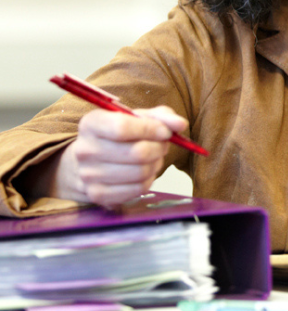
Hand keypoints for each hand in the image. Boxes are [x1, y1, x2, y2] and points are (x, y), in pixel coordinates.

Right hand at [52, 106, 187, 206]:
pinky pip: (138, 189)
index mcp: (91, 124)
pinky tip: (144, 172)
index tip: (165, 132)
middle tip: (162, 145)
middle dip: (159, 148)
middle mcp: (85, 150)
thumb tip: (180, 124)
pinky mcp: (98, 194)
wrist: (92, 161)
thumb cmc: (119, 135)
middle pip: (137, 152)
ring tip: (153, 158)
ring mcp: (89, 175)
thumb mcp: (138, 117)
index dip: (151, 129)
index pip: (122, 127)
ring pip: (140, 172)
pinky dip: (149, 180)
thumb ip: (162, 116)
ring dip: (156, 164)